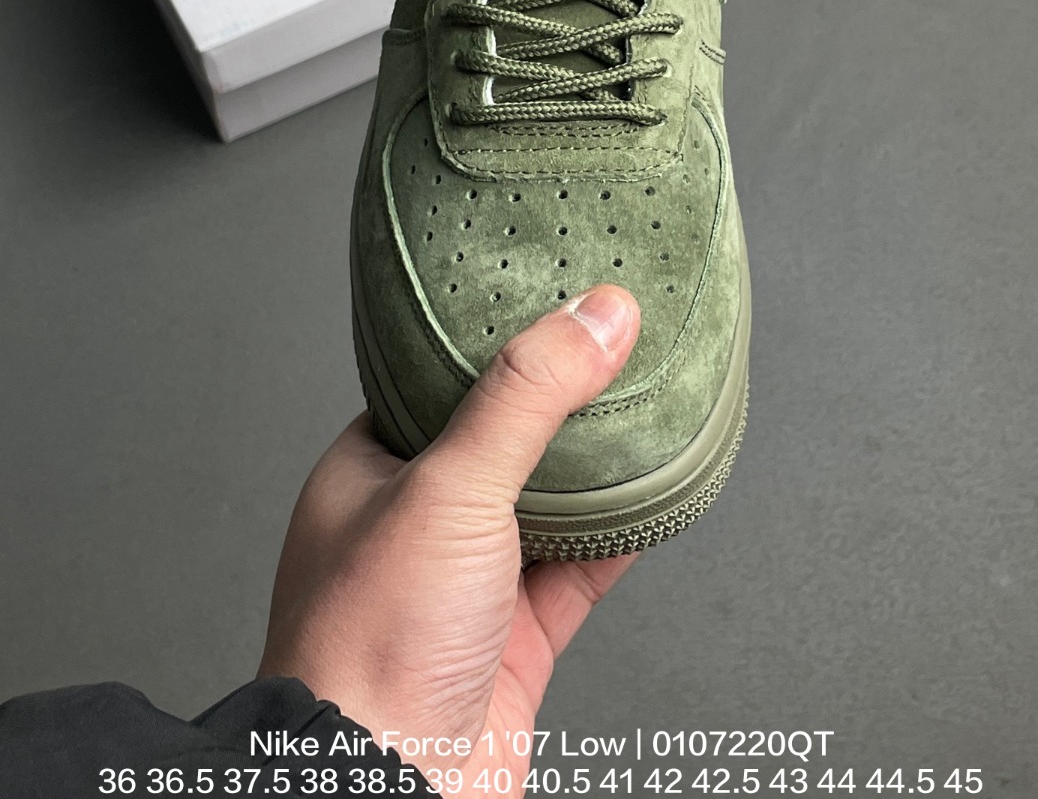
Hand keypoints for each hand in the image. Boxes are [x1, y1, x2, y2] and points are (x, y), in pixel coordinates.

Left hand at [259, 285, 640, 795]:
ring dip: (598, 466)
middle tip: (614, 341)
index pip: (440, 381)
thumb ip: (526, 397)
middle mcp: (416, 523)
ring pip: (548, 503)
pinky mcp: (515, 640)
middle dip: (559, 400)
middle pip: (504, 439)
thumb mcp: (449, 487)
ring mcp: (468, 584)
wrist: (387, 796)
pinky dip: (623, 534)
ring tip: (648, 401)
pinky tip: (658, 497)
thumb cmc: (370, 647)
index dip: (499, 338)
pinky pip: (581, 569)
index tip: (554, 297)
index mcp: (370, 471)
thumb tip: (595, 313)